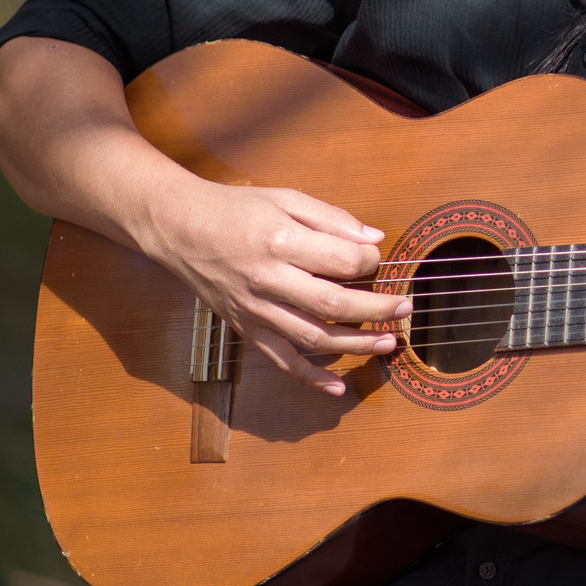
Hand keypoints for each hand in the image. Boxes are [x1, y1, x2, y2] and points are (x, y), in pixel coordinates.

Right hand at [138, 175, 412, 396]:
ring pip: (312, 337)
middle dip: (377, 310)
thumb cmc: (236, 209)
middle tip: (405, 308)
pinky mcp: (246, 328)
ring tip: (389, 343)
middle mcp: (267, 280)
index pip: (340, 261)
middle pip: (332, 304)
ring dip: (355, 345)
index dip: (370, 263)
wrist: (180, 229)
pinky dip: (310, 379)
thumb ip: (332, 218)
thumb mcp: (286, 197)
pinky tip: (338, 388)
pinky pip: (281, 360)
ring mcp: (255, 309)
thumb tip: (373, 239)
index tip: (379, 260)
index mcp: (281, 241)